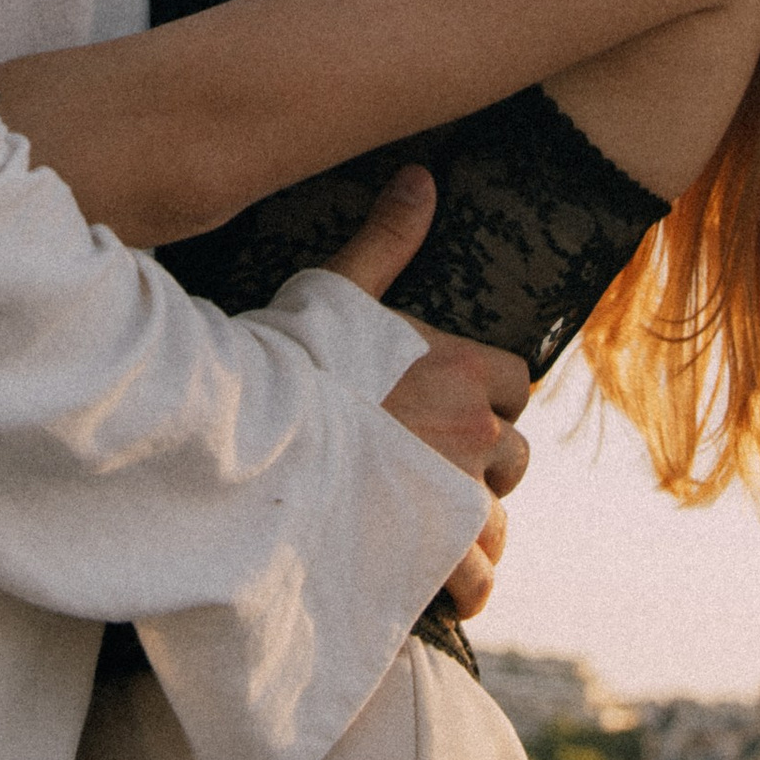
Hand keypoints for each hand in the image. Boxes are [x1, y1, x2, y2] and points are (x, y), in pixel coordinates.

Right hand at [326, 164, 531, 622]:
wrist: (244, 442)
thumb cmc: (285, 360)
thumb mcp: (337, 287)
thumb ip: (388, 237)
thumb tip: (422, 178)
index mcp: (464, 368)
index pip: (516, 381)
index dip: (485, 394)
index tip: (447, 404)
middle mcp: (476, 435)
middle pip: (514, 454)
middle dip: (480, 462)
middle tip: (431, 465)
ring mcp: (458, 500)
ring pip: (500, 519)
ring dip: (475, 524)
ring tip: (437, 529)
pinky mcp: (433, 558)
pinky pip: (478, 578)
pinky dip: (464, 582)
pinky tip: (438, 580)